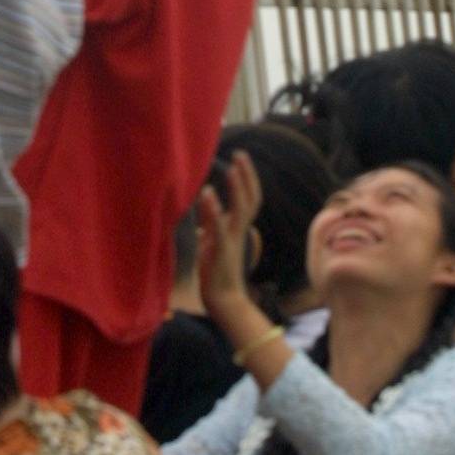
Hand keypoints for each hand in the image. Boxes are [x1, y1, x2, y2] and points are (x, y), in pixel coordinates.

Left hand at [196, 150, 262, 325]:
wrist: (223, 300)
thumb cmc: (217, 270)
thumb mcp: (212, 239)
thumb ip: (210, 219)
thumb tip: (204, 198)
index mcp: (237, 228)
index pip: (249, 198)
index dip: (247, 178)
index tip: (241, 158)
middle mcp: (238, 231)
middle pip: (251, 199)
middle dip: (247, 176)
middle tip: (240, 154)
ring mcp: (232, 240)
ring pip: (241, 210)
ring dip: (236, 189)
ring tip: (231, 168)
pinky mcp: (221, 251)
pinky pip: (219, 228)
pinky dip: (214, 211)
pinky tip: (207, 195)